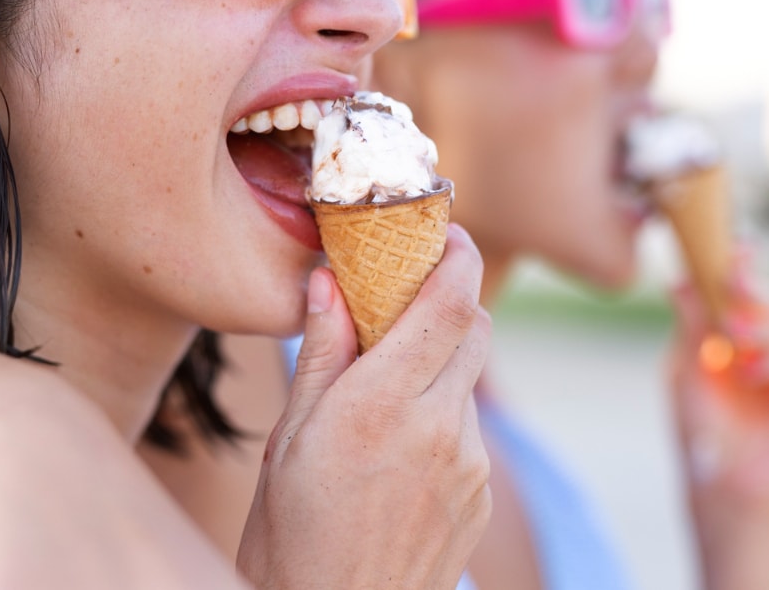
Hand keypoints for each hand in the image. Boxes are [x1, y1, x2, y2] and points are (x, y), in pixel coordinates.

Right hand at [238, 224, 491, 589]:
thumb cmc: (291, 537)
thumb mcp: (289, 438)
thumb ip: (321, 352)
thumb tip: (330, 280)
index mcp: (383, 405)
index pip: (449, 304)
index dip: (458, 255)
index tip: (448, 231)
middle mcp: (439, 429)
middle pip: (476, 329)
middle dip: (450, 300)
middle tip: (406, 297)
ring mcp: (468, 466)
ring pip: (469, 380)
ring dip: (440, 362)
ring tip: (385, 388)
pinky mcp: (479, 497)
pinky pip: (468, 430)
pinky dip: (441, 413)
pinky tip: (396, 447)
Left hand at [667, 264, 768, 589]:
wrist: (715, 480)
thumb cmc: (697, 425)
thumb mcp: (685, 369)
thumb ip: (688, 326)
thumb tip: (678, 278)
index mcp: (737, 336)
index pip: (747, 293)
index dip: (744, 268)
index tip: (738, 245)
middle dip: (758, 291)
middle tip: (735, 287)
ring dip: (768, 326)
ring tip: (735, 339)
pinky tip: (751, 373)